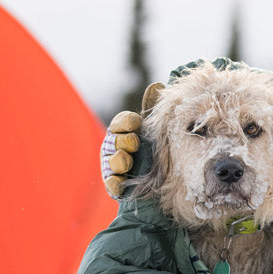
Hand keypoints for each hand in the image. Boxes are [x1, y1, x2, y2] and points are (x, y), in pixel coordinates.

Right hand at [101, 82, 162, 197]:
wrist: (162, 188)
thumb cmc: (157, 154)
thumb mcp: (157, 132)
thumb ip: (153, 110)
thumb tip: (157, 85)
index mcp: (126, 132)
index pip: (121, 122)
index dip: (126, 122)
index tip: (135, 123)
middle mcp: (116, 148)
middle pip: (115, 140)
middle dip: (124, 140)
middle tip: (134, 143)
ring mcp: (114, 167)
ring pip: (112, 160)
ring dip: (119, 160)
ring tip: (127, 161)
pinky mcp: (115, 186)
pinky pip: (111, 184)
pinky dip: (114, 183)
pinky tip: (120, 182)